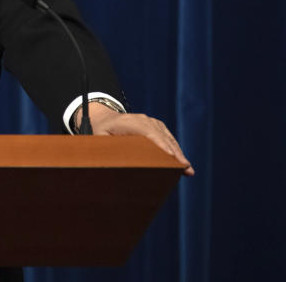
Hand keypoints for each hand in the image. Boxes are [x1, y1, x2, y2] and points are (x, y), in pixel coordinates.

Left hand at [78, 103, 194, 175]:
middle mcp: (143, 120)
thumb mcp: (98, 139)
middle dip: (174, 153)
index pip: (149, 133)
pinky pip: (167, 138)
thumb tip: (115, 164)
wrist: (102, 117)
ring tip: (187, 169)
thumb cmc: (99, 130)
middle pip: (162, 136)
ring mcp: (151, 122)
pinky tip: (181, 162)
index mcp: (129, 122)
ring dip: (178, 152)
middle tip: (186, 169)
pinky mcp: (155, 126)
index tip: (171, 157)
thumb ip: (107, 149)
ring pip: (167, 137)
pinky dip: (175, 149)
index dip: (161, 145)